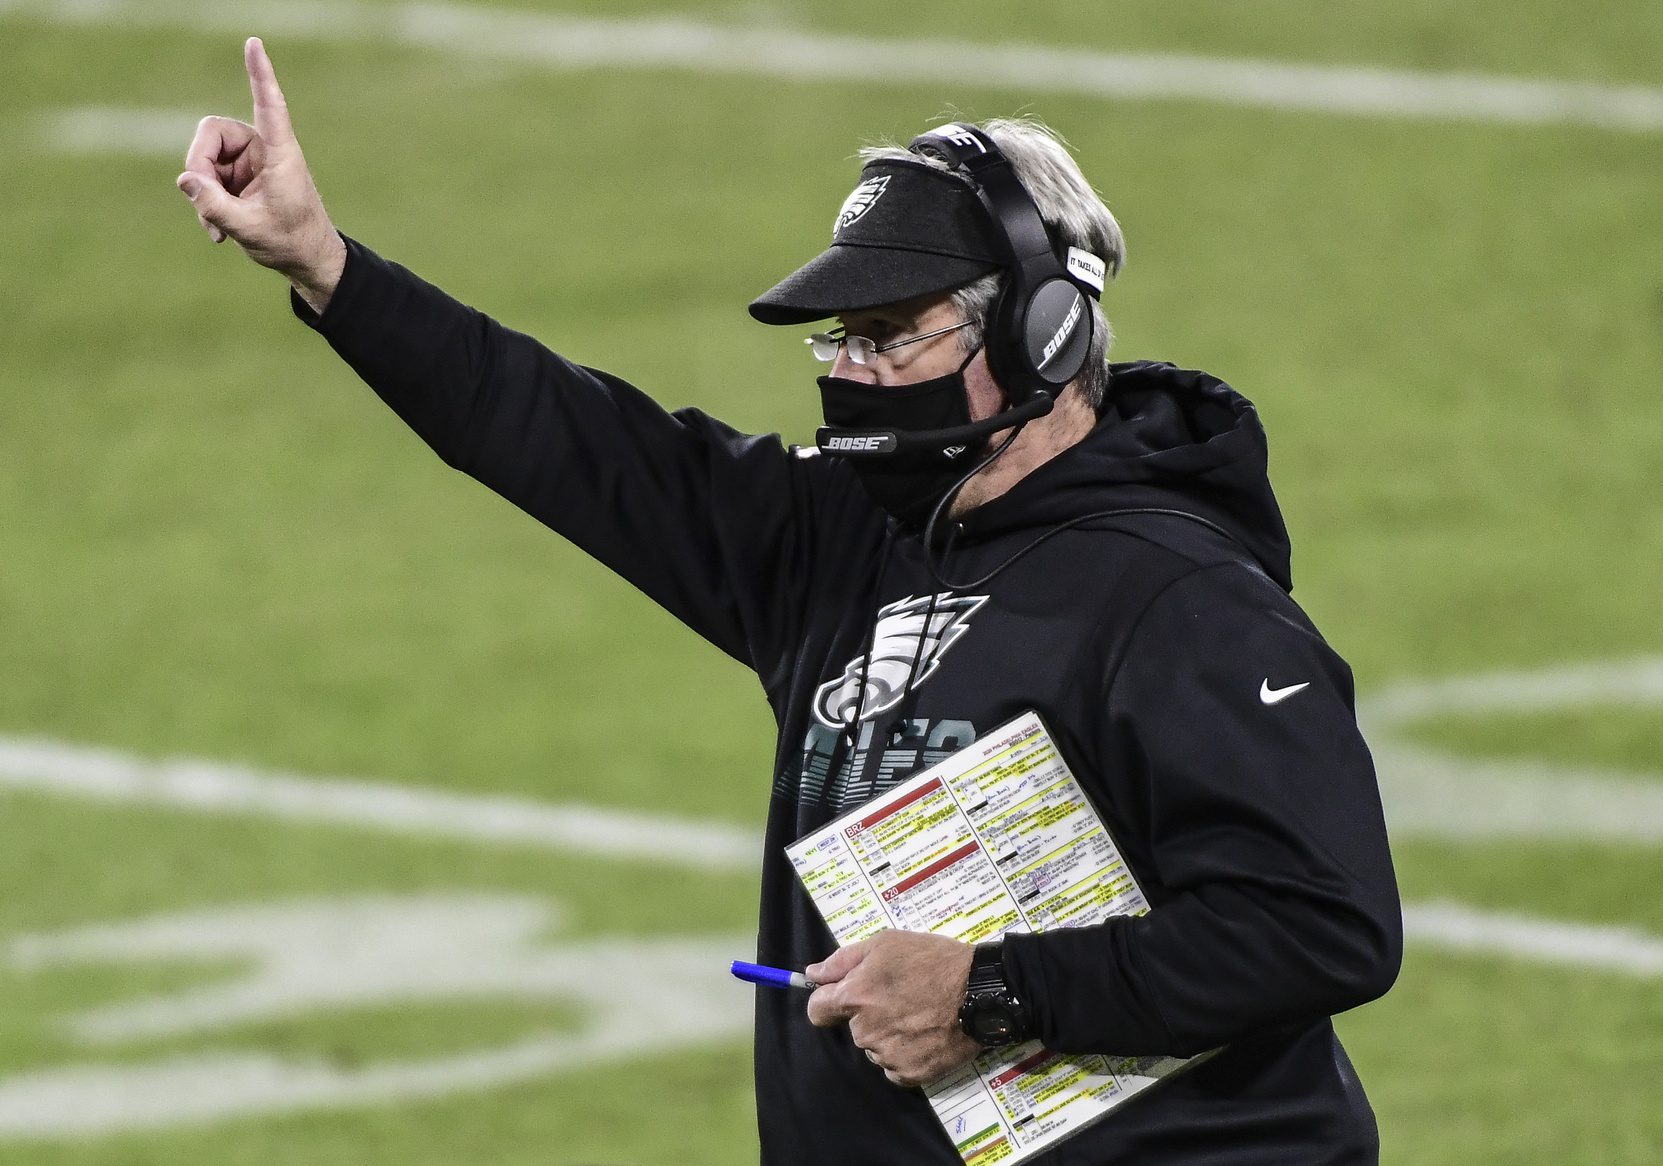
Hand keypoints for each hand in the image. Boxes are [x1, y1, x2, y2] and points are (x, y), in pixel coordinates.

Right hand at [176, 37, 344, 311]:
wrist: (305, 259)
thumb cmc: (290, 242)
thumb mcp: (249, 228)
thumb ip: (215, 206)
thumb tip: (185, 180)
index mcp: (280, 154)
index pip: (269, 106)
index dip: (260, 75)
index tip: (254, 43)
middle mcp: (264, 149)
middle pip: (212, 133)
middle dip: (199, 168)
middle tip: (203, 204)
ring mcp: (249, 161)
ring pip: (204, 158)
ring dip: (203, 194)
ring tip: (216, 228)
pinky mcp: (238, 175)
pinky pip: (206, 177)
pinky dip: (207, 203)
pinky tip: (218, 231)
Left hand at [805, 930, 982, 1087]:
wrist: (981, 992)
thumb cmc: (933, 961)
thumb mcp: (887, 943)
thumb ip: (844, 960)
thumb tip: (812, 974)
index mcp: (855, 997)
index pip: (817, 1011)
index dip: (828, 1002)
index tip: (846, 996)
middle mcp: (865, 1031)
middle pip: (853, 1028)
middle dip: (869, 1014)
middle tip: (900, 997)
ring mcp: (888, 1056)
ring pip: (875, 1048)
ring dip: (888, 1035)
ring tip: (919, 1014)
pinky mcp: (910, 1075)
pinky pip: (895, 1067)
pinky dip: (906, 1054)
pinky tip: (926, 1035)